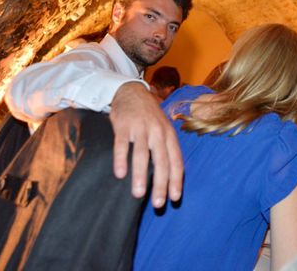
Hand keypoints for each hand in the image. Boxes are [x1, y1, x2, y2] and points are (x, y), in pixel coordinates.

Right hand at [110, 82, 183, 207]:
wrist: (131, 91)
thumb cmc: (149, 117)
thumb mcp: (162, 130)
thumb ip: (165, 149)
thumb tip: (169, 177)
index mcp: (169, 135)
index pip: (176, 160)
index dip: (176, 180)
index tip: (175, 198)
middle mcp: (157, 132)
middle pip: (161, 161)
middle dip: (161, 184)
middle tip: (158, 204)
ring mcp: (140, 128)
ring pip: (142, 155)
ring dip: (141, 175)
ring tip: (139, 194)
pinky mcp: (123, 125)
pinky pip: (122, 144)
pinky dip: (121, 159)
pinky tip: (120, 174)